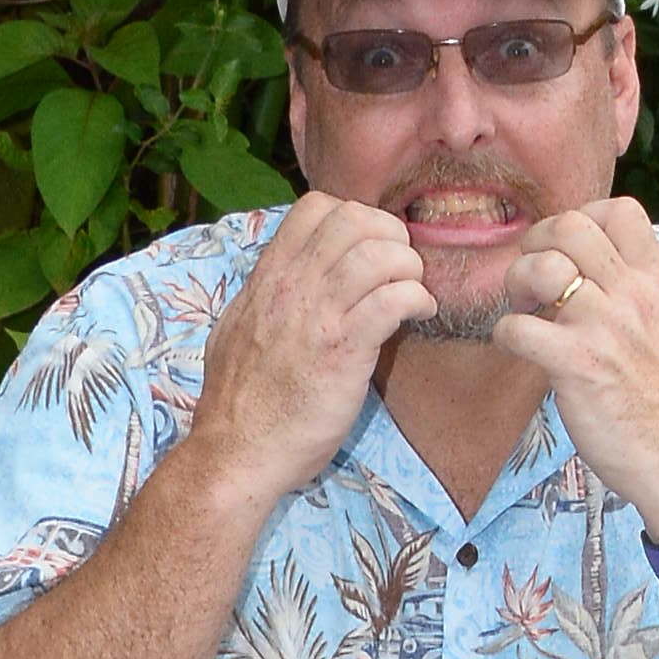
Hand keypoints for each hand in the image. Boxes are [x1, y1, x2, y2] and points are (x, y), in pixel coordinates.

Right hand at [189, 191, 431, 506]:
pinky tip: (421, 315)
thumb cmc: (240, 401)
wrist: (238, 451)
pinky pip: (393, 299)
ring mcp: (318, 315)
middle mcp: (293, 285)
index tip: (369, 248)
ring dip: (408, 267)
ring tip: (413, 293)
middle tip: (400, 269)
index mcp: (269, 276)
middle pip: (354, 219)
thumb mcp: (239, 329)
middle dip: (390, 236)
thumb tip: (284, 280)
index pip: (315, 207)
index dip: (355, 216)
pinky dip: (417, 300)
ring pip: (379, 253)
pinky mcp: (344, 350)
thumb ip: (267, 297)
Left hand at [488, 200, 658, 545]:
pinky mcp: (577, 366)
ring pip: (538, 268)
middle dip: (537, 244)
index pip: (621, 211)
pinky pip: (518, 328)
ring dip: (516, 285)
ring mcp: (605, 328)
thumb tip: (637, 267)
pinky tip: (519, 350)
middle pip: (570, 226)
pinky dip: (506, 335)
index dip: (583, 217)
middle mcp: (634, 296)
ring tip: (524, 311)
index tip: (569, 250)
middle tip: (532, 278)